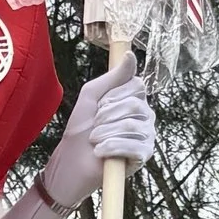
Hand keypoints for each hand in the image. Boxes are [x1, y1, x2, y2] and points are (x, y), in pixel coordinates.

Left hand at [43, 50, 156, 212]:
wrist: (71, 163)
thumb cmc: (80, 129)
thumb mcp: (91, 96)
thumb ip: (112, 77)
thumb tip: (130, 55)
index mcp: (134, 99)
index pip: (137, 86)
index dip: (115, 96)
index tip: (99, 106)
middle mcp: (144, 115)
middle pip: (136, 105)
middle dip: (107, 116)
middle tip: (93, 126)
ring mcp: (146, 135)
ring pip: (134, 125)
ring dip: (106, 133)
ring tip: (94, 140)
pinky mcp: (143, 155)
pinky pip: (135, 146)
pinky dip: (113, 148)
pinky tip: (100, 152)